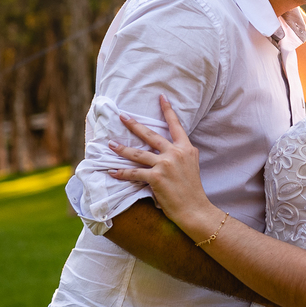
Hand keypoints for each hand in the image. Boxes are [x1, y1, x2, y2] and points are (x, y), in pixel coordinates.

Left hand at [107, 96, 210, 229]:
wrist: (195, 209)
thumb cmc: (192, 190)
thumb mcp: (191, 166)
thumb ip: (180, 155)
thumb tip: (165, 151)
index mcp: (186, 148)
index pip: (175, 125)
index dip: (168, 110)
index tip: (161, 97)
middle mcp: (176, 153)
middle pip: (150, 135)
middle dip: (134, 125)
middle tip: (122, 116)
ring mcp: (166, 164)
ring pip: (138, 153)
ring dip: (121, 149)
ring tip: (110, 144)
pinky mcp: (156, 178)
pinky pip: (134, 173)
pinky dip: (122, 173)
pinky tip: (112, 171)